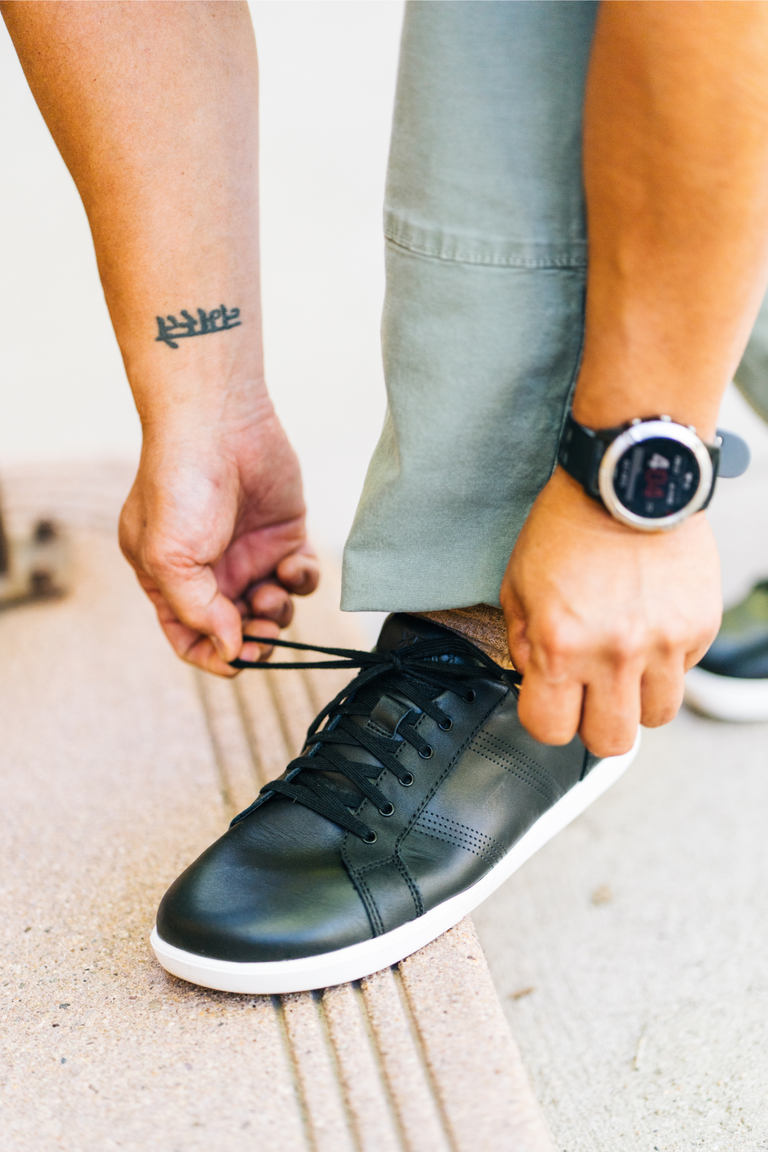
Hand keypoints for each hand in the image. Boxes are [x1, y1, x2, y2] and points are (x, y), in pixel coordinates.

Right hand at [119, 399, 318, 676]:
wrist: (218, 423)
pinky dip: (302, 581)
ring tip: (273, 591)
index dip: (211, 656)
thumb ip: (198, 611)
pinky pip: (300, 577)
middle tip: (265, 630)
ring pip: (273, 608)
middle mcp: (210, 572)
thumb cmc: (180, 485)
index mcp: (170, 580)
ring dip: (279, 612)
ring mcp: (249, 554)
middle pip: (237, 629)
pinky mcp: (283, 535)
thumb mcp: (169, 557)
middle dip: (255, 638)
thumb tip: (230, 650)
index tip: (237, 662)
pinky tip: (293, 567)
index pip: (189, 636)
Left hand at [500, 467, 720, 756]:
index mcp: (560, 645)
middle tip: (590, 692)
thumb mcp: (518, 583)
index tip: (550, 699)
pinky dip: (666, 659)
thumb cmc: (567, 525)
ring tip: (624, 660)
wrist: (627, 480)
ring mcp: (663, 644)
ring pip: (655, 716)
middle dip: (594, 723)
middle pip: (610, 742)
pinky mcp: (699, 627)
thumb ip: (522, 641)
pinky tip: (648, 623)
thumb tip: (533, 680)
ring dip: (637, 697)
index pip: (550, 730)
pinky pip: (684, 671)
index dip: (546, 717)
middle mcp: (615, 654)